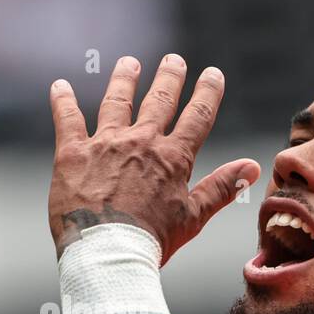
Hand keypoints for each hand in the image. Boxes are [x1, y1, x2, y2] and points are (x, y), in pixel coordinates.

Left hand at [47, 54, 260, 264]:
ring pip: (116, 102)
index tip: (213, 74)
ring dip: (124, 80)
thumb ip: (222, 187)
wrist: (107, 254)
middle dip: (169, 77)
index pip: (196, 116)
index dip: (207, 93)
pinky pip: (67, 119)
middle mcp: (140, 143)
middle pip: (158, 100)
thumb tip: (253, 167)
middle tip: (174, 60)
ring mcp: (105, 145)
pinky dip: (63, 100)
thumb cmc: (151, 241)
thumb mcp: (193, 217)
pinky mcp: (73, 154)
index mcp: (172, 158)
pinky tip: (60, 85)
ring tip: (128, 63)